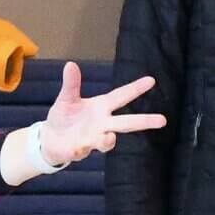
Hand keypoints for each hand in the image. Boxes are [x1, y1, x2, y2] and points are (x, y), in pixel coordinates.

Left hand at [41, 62, 164, 165]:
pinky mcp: (80, 150)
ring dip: (108, 140)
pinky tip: (76, 148)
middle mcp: (102, 124)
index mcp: (101, 107)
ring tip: (107, 137)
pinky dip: (79, 150)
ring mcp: (93, 138)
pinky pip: (82, 151)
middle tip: (163, 120)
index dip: (136, 88)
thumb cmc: (64, 116)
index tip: (151, 80)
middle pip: (126, 123)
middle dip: (144, 121)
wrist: (51, 138)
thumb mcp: (67, 97)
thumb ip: (71, 84)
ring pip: (107, 141)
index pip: (121, 96)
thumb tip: (70, 64)